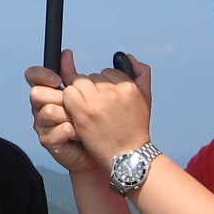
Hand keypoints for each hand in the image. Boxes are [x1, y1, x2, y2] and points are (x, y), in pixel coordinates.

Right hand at [26, 51, 92, 174]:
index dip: (42, 74)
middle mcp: (42, 107)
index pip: (33, 76)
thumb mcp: (88, 96)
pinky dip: (74, 132)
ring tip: (84, 123)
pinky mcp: (48, 141)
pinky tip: (83, 135)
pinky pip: (58, 130)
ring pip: (48, 111)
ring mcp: (43, 124)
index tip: (58, 80)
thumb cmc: (95, 123)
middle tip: (77, 106)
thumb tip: (66, 54)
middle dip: (60, 98)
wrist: (102, 152)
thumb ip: (75, 76)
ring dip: (70, 116)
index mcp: (49, 92)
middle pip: (37, 93)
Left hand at [58, 51, 153, 167]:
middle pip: (91, 76)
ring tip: (86, 108)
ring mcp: (97, 103)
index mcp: (128, 87)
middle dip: (91, 88)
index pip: (108, 72)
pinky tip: (77, 111)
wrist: (128, 156)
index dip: (104, 85)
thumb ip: (141, 74)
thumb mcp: (145, 98)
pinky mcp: (83, 113)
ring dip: (79, 93)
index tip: (105, 99)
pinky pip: (68, 94)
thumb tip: (126, 56)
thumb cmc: (135, 128)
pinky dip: (69, 100)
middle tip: (95, 105)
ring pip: (78, 83)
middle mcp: (113, 92)